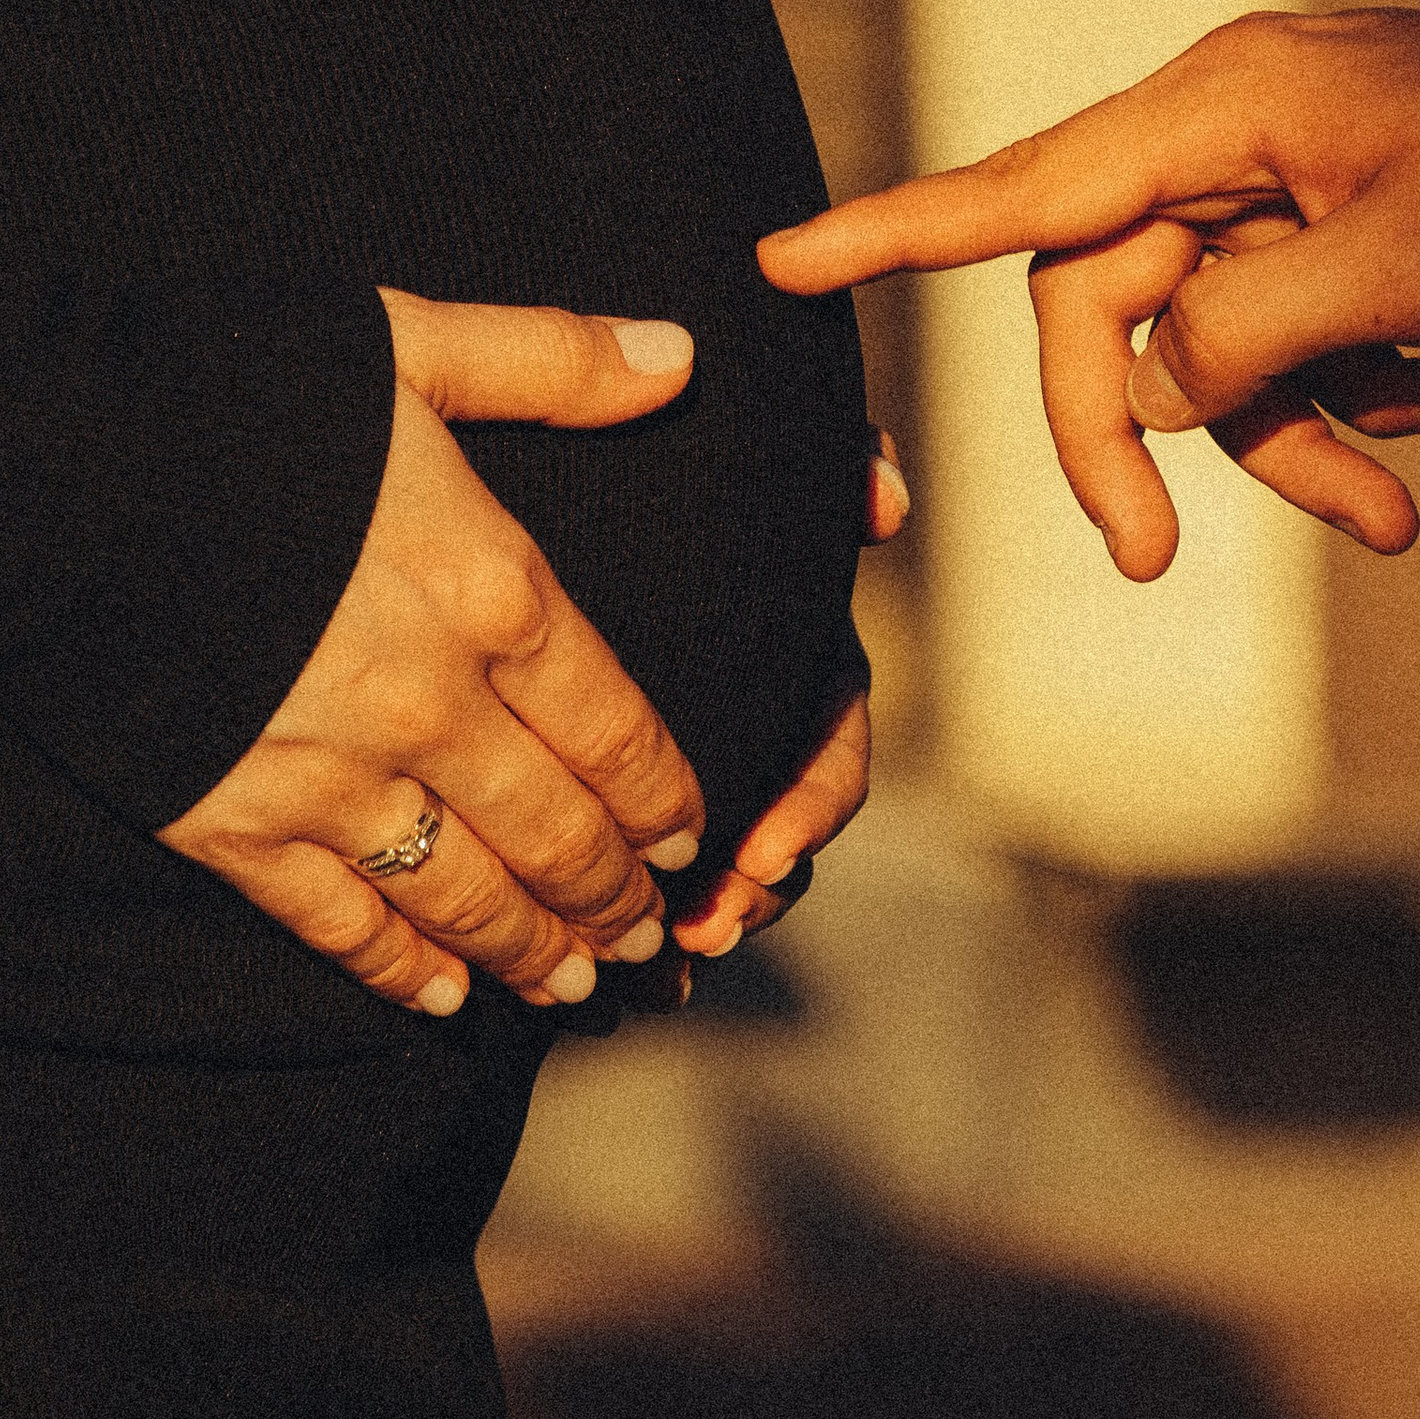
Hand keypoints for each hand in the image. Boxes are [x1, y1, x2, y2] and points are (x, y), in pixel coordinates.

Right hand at [159, 292, 705, 1016]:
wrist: (48, 458)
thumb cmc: (234, 383)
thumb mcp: (411, 343)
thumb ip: (553, 362)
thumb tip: (681, 355)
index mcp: (490, 589)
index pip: (617, 728)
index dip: (662, 796)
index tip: (688, 836)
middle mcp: (432, 703)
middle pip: (556, 832)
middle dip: (615, 896)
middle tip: (650, 935)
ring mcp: (332, 775)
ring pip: (465, 895)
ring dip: (531, 951)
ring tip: (574, 983)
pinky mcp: (233, 823)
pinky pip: (341, 924)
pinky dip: (401, 972)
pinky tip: (445, 1000)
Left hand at [670, 424, 907, 955]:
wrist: (533, 466)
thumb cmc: (652, 455)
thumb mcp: (734, 452)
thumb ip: (829, 455)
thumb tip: (886, 503)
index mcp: (787, 635)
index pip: (831, 732)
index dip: (811, 800)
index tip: (764, 848)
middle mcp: (755, 698)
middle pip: (784, 820)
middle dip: (756, 884)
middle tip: (707, 922)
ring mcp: (701, 745)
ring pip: (731, 859)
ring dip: (714, 913)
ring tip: (665, 953)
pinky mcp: (627, 779)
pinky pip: (660, 868)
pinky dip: (653, 920)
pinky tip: (621, 966)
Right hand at [759, 12, 1419, 576]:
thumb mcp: (1408, 270)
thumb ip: (1248, 334)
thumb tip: (1148, 390)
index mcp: (1224, 107)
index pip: (1022, 188)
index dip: (890, 235)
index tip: (774, 266)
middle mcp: (1228, 135)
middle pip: (1102, 306)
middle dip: (1137, 435)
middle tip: (1145, 563)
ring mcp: (1279, 185)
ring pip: (1203, 347)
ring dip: (1285, 437)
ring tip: (1395, 506)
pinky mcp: (1332, 233)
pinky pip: (1280, 340)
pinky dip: (1344, 397)